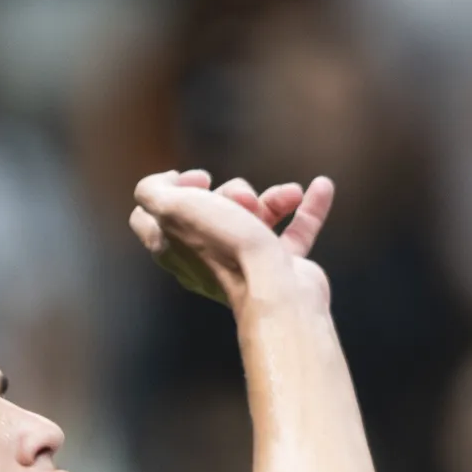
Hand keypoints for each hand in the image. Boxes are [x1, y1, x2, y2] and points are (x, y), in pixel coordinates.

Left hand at [127, 168, 333, 308]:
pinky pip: (297, 231)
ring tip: (287, 194)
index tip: (195, 181)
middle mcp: (205, 259)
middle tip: (241, 200)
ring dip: (274, 198)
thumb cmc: (224, 249)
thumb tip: (166, 183)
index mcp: (173, 250)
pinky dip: (309, 209)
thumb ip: (152, 192)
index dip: (169, 191)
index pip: (150, 219)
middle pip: (211, 209)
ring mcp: (245, 264)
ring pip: (255, 217)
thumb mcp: (172, 208)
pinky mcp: (281, 267)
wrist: (275, 290)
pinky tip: (321, 186)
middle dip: (231, 193)